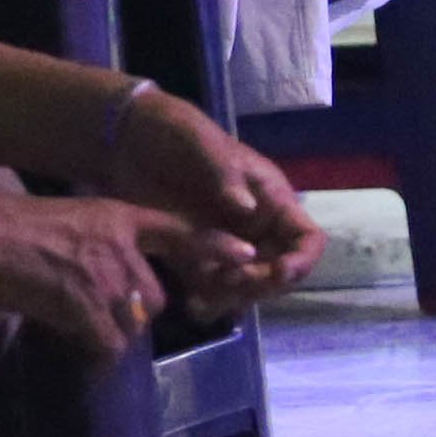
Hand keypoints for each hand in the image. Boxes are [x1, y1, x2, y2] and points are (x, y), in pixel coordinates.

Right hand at [0, 188, 234, 361]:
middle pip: (154, 298)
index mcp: (121, 218)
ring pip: (132, 324)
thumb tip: (123, 284)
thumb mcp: (77, 222)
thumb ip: (109, 245)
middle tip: (90, 303)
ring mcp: (108, 281)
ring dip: (108, 330)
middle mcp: (124, 249)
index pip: (180, 231)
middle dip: (131, 309)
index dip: (213, 245)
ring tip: (71, 313)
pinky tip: (66, 331)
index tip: (244, 254)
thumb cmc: (20, 229)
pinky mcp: (90, 311)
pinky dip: (91, 348)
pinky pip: (108, 346)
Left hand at [105, 89, 328, 296]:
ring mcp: (226, 245)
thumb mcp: (202, 144)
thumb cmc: (175, 133)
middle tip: (228, 281)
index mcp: (269, 199)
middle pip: (278, 272)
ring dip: (233, 299)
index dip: (301, 261)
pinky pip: (213, 291)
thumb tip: (249, 209)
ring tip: (203, 298)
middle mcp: (255, 228)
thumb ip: (225, 175)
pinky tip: (191, 304)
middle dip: (260, 284)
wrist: (129, 140)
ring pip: (247, 288)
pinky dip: (208, 303)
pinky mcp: (196, 258)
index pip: (306, 238)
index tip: (279, 272)